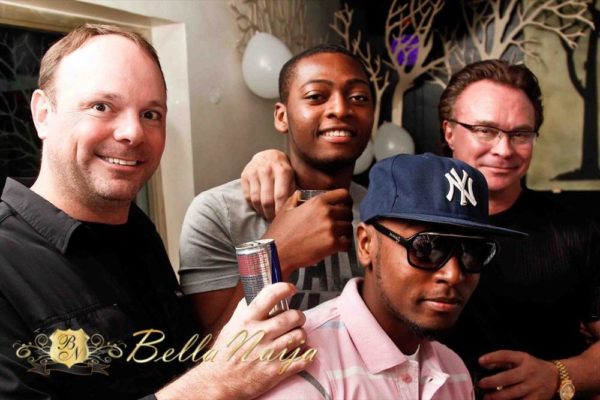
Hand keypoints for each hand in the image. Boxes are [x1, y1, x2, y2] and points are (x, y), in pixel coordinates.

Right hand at [156, 283, 307, 399]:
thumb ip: (244, 311)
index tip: (290, 288)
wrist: (217, 383)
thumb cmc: (223, 354)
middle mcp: (259, 334)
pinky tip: (303, 353)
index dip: (283, 288)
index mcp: (247, 321)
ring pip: (299, 336)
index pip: (269, 296)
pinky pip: (302, 358)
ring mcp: (269, 353)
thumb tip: (255, 295)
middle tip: (297, 318)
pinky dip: (307, 355)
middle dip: (299, 316)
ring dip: (301, 335)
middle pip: (292, 317)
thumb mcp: (230, 327)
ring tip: (296, 336)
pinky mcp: (276, 371)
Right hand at [241, 149, 294, 220]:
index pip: (280, 195)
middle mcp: (267, 170)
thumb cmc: (282, 170)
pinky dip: (254, 206)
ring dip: (262, 211)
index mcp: (282, 170)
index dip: (280, 211)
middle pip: (267, 200)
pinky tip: (259, 207)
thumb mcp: (292, 177)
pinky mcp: (245, 175)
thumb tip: (294, 210)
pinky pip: (248, 197)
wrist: (267, 155)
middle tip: (274, 220)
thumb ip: (293, 191)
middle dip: (270, 214)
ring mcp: (254, 172)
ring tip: (267, 215)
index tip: (282, 220)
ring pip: (256, 200)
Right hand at [263, 188, 352, 274]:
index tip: (345, 206)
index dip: (346, 201)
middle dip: (345, 218)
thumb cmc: (280, 232)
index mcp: (317, 202)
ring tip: (337, 236)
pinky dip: (344, 246)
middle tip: (339, 225)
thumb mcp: (286, 208)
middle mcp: (326, 212)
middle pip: (348, 212)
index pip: (344, 194)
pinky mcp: (332, 244)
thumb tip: (299, 194)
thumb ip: (296, 198)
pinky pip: (348, 243)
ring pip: (349, 228)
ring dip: (345, 233)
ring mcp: (330, 228)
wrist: (277, 252)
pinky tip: (337, 247)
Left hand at [478, 350, 558, 399]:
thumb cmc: (531, 366)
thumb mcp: (519, 359)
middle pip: (509, 377)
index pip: (506, 355)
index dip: (492, 357)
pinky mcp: (537, 399)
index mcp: (523, 359)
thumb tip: (483, 363)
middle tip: (481, 384)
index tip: (480, 361)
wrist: (556, 377)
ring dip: (499, 397)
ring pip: (514, 393)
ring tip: (487, 398)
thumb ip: (501, 360)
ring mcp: (534, 387)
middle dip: (493, 382)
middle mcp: (529, 372)